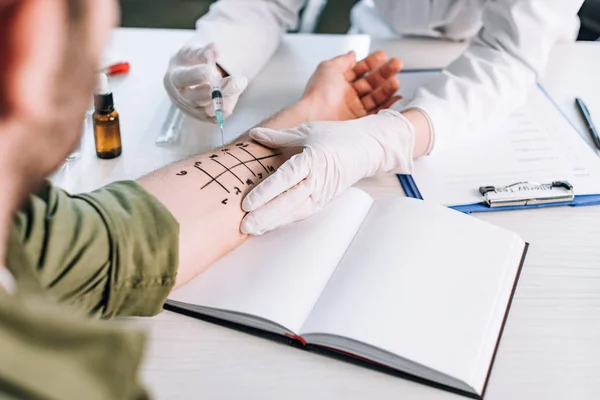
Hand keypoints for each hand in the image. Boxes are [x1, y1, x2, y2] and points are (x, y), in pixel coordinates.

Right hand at [164, 42, 247, 121]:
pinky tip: (236, 92)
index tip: (214, 68)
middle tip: (238, 79)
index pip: (186, 79)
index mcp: (174, 78)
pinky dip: (228, 105)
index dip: (201, 74)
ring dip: (228, 97)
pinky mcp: (203, 118)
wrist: (186, 77)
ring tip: (240, 82)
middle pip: (199, 98)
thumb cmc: (188, 62)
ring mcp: (192, 110)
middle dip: (220, 89)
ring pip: (210, 110)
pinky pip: (218, 117)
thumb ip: (202, 51)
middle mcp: (181, 97)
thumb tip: (215, 48)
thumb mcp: (191, 51)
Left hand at [240, 111, 414, 234]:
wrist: (366, 150)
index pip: (286, 179)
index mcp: (313, 160)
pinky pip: (302, 213)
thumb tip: (254, 134)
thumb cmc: (337, 137)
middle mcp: (317, 181)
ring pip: (295, 212)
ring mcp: (321, 194)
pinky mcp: (323, 201)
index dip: (266, 192)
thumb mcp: (307, 130)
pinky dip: (284, 220)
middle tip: (245, 225)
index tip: (247, 202)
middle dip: (266, 216)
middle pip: (289, 202)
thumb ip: (279, 137)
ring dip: (273, 222)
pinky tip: (268, 226)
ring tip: (252, 230)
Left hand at [300, 51, 402, 121]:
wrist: (314, 118)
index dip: (371, 62)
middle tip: (396, 64)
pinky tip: (395, 97)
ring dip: (387, 88)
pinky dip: (387, 105)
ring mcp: (353, 109)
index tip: (383, 56)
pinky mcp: (358, 122)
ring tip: (396, 81)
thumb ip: (343, 60)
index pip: (359, 70)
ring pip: (375, 97)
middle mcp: (346, 96)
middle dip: (384, 73)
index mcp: (338, 82)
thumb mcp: (328, 67)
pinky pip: (376, 112)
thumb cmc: (317, 93)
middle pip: (370, 82)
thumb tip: (352, 53)